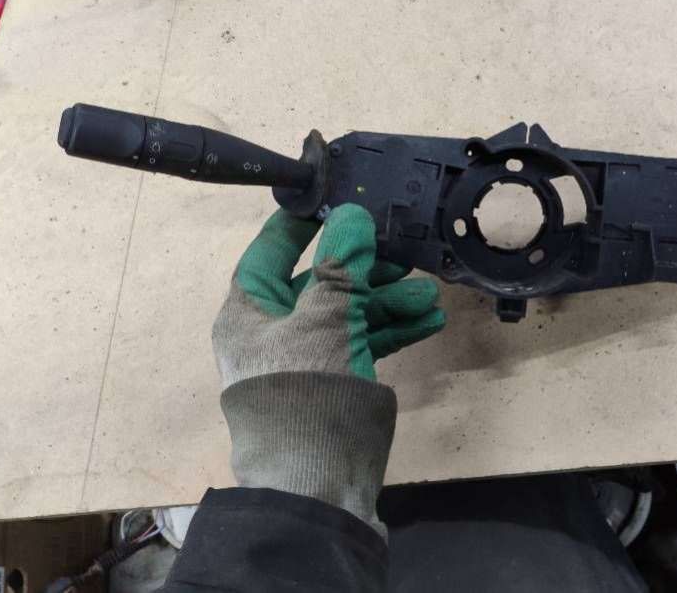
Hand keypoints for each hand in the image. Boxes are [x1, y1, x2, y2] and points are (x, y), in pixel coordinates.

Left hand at [214, 203, 444, 384]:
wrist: (317, 476)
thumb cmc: (303, 387)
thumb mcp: (322, 317)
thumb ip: (341, 266)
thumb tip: (352, 216)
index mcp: (249, 312)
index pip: (269, 254)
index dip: (299, 228)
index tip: (329, 202)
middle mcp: (274, 331)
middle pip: (321, 284)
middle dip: (364, 269)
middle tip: (400, 251)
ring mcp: (307, 357)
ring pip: (349, 314)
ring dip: (388, 301)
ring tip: (427, 293)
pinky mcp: (336, 379)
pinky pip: (364, 343)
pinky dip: (393, 330)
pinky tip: (427, 320)